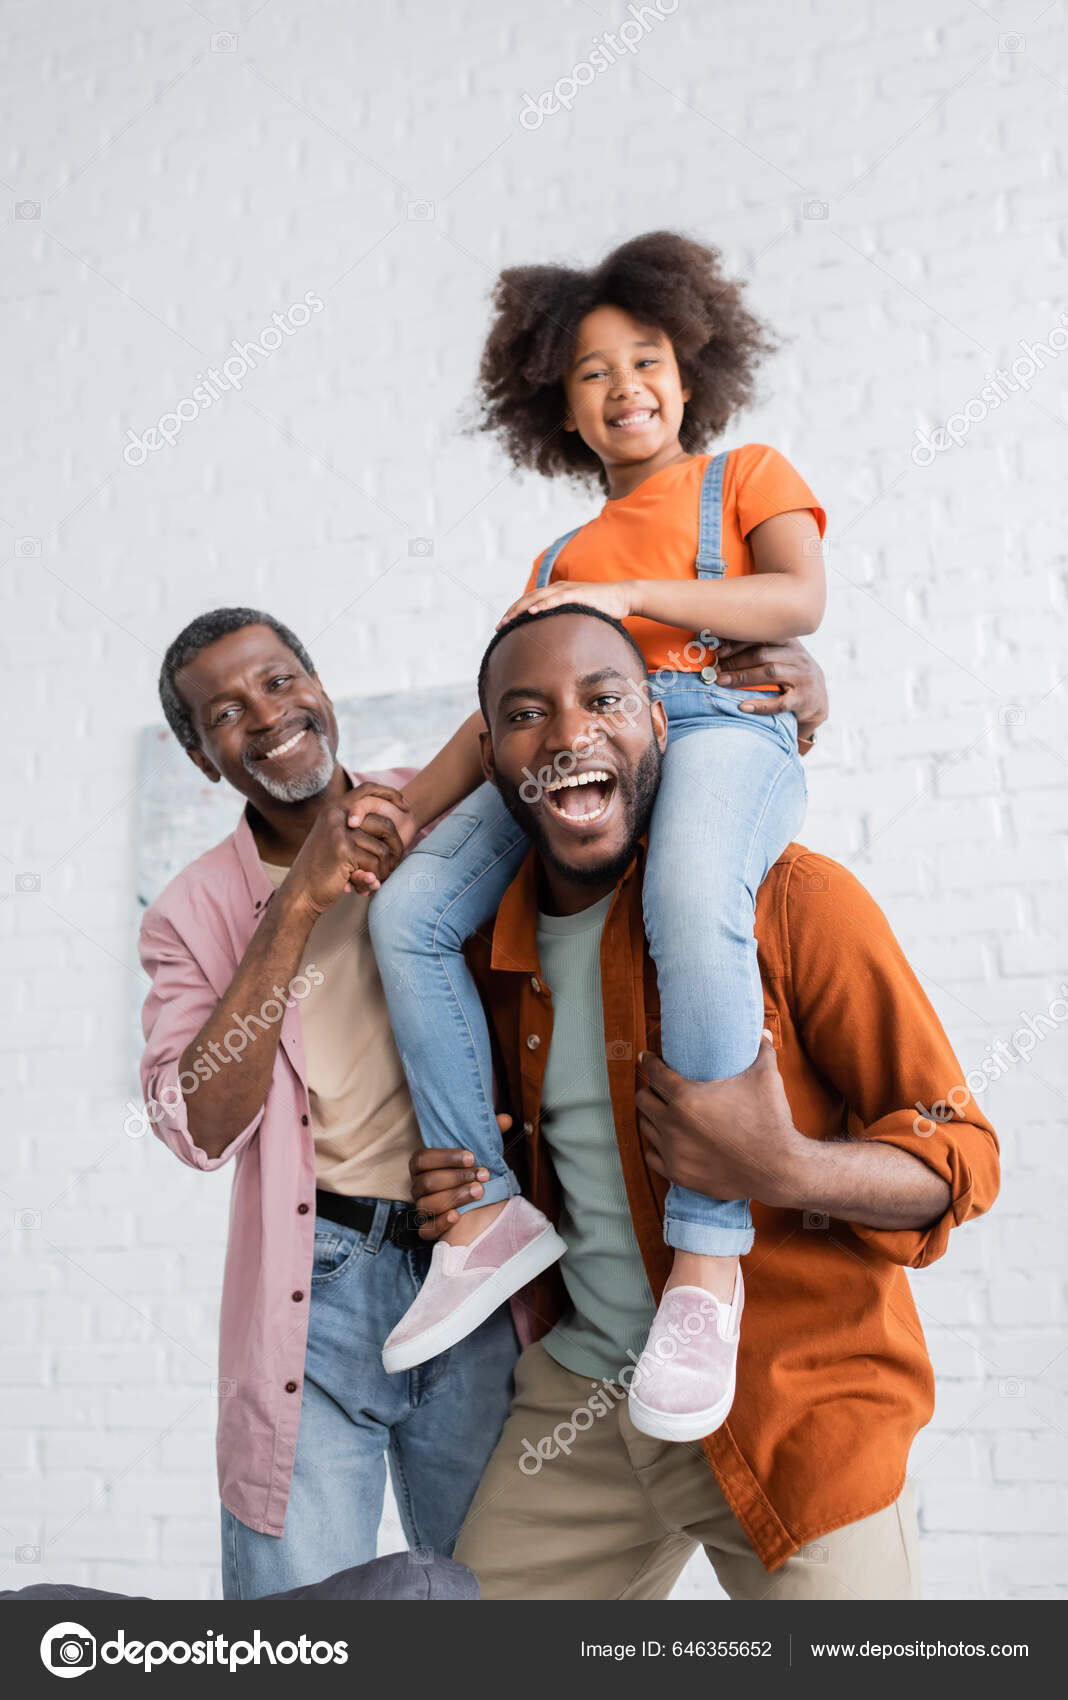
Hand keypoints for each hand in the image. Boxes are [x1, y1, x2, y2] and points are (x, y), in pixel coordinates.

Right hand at [286, 783, 407, 912]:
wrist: (299, 892)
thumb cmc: (319, 869)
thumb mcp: (331, 840)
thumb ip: (350, 828)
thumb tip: (387, 823)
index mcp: (333, 809)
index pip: (368, 789)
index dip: (390, 794)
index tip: (405, 806)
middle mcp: (336, 816)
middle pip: (385, 823)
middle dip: (397, 846)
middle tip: (395, 862)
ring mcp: (339, 833)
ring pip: (383, 849)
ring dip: (385, 868)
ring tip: (377, 879)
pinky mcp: (344, 851)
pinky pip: (375, 863)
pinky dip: (376, 877)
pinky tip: (369, 885)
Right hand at [409, 1116, 511, 1238]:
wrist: (485, 1206)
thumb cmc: (477, 1174)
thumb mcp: (485, 1153)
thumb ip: (491, 1134)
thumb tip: (505, 1119)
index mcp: (424, 1165)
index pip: (422, 1158)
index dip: (445, 1157)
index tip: (472, 1157)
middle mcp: (419, 1186)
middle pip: (427, 1182)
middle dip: (457, 1178)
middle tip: (482, 1176)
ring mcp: (422, 1208)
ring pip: (426, 1204)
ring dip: (455, 1197)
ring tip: (478, 1192)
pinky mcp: (429, 1229)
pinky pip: (425, 1230)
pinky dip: (440, 1223)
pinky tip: (457, 1216)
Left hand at [497, 580, 632, 627]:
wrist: (622, 597)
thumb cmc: (601, 609)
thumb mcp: (577, 616)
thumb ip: (565, 622)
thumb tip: (555, 641)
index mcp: (555, 593)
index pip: (529, 602)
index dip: (514, 613)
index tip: (503, 627)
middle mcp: (557, 588)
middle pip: (527, 600)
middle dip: (511, 613)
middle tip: (498, 628)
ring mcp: (566, 590)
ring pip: (536, 599)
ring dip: (520, 610)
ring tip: (507, 622)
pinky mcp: (576, 594)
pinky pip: (555, 599)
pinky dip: (542, 605)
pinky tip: (531, 613)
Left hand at [635, 1042, 809, 1209]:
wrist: (778, 1170)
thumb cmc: (770, 1120)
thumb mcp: (766, 1077)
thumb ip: (761, 1049)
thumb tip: (763, 1032)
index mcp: (686, 1097)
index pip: (655, 1073)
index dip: (649, 1061)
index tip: (646, 1057)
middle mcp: (673, 1124)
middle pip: (643, 1100)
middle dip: (649, 1089)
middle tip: (658, 1087)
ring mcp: (673, 1151)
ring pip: (646, 1128)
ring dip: (652, 1117)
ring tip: (662, 1110)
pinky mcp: (678, 1174)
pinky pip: (652, 1156)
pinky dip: (657, 1146)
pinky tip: (665, 1139)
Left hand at [714, 637, 827, 743]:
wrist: (818, 700)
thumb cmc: (791, 675)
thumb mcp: (782, 658)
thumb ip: (760, 650)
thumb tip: (721, 650)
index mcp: (789, 643)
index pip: (762, 636)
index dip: (739, 643)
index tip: (720, 652)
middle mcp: (797, 657)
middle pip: (762, 654)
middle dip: (736, 662)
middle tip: (716, 670)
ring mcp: (802, 678)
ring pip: (770, 672)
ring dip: (742, 678)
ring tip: (722, 682)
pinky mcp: (803, 700)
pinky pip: (780, 702)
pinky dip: (760, 705)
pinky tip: (742, 706)